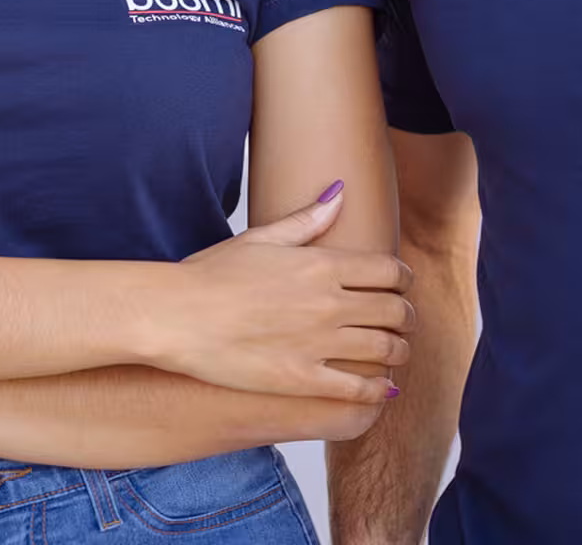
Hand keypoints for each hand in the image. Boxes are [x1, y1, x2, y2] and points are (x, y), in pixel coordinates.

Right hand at [153, 183, 416, 403]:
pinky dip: (376, 389)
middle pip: (394, 310)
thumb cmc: (211, 274)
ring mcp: (316, 342)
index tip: (402, 287)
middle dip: (407, 316)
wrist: (175, 316)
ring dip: (399, 351)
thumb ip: (307, 219)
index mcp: (321, 264)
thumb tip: (339, 191)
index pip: (389, 270)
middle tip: (405, 322)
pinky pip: (356, 388)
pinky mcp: (300, 378)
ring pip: (383, 349)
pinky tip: (379, 389)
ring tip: (397, 353)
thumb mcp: (261, 238)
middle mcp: (328, 302)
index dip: (404, 280)